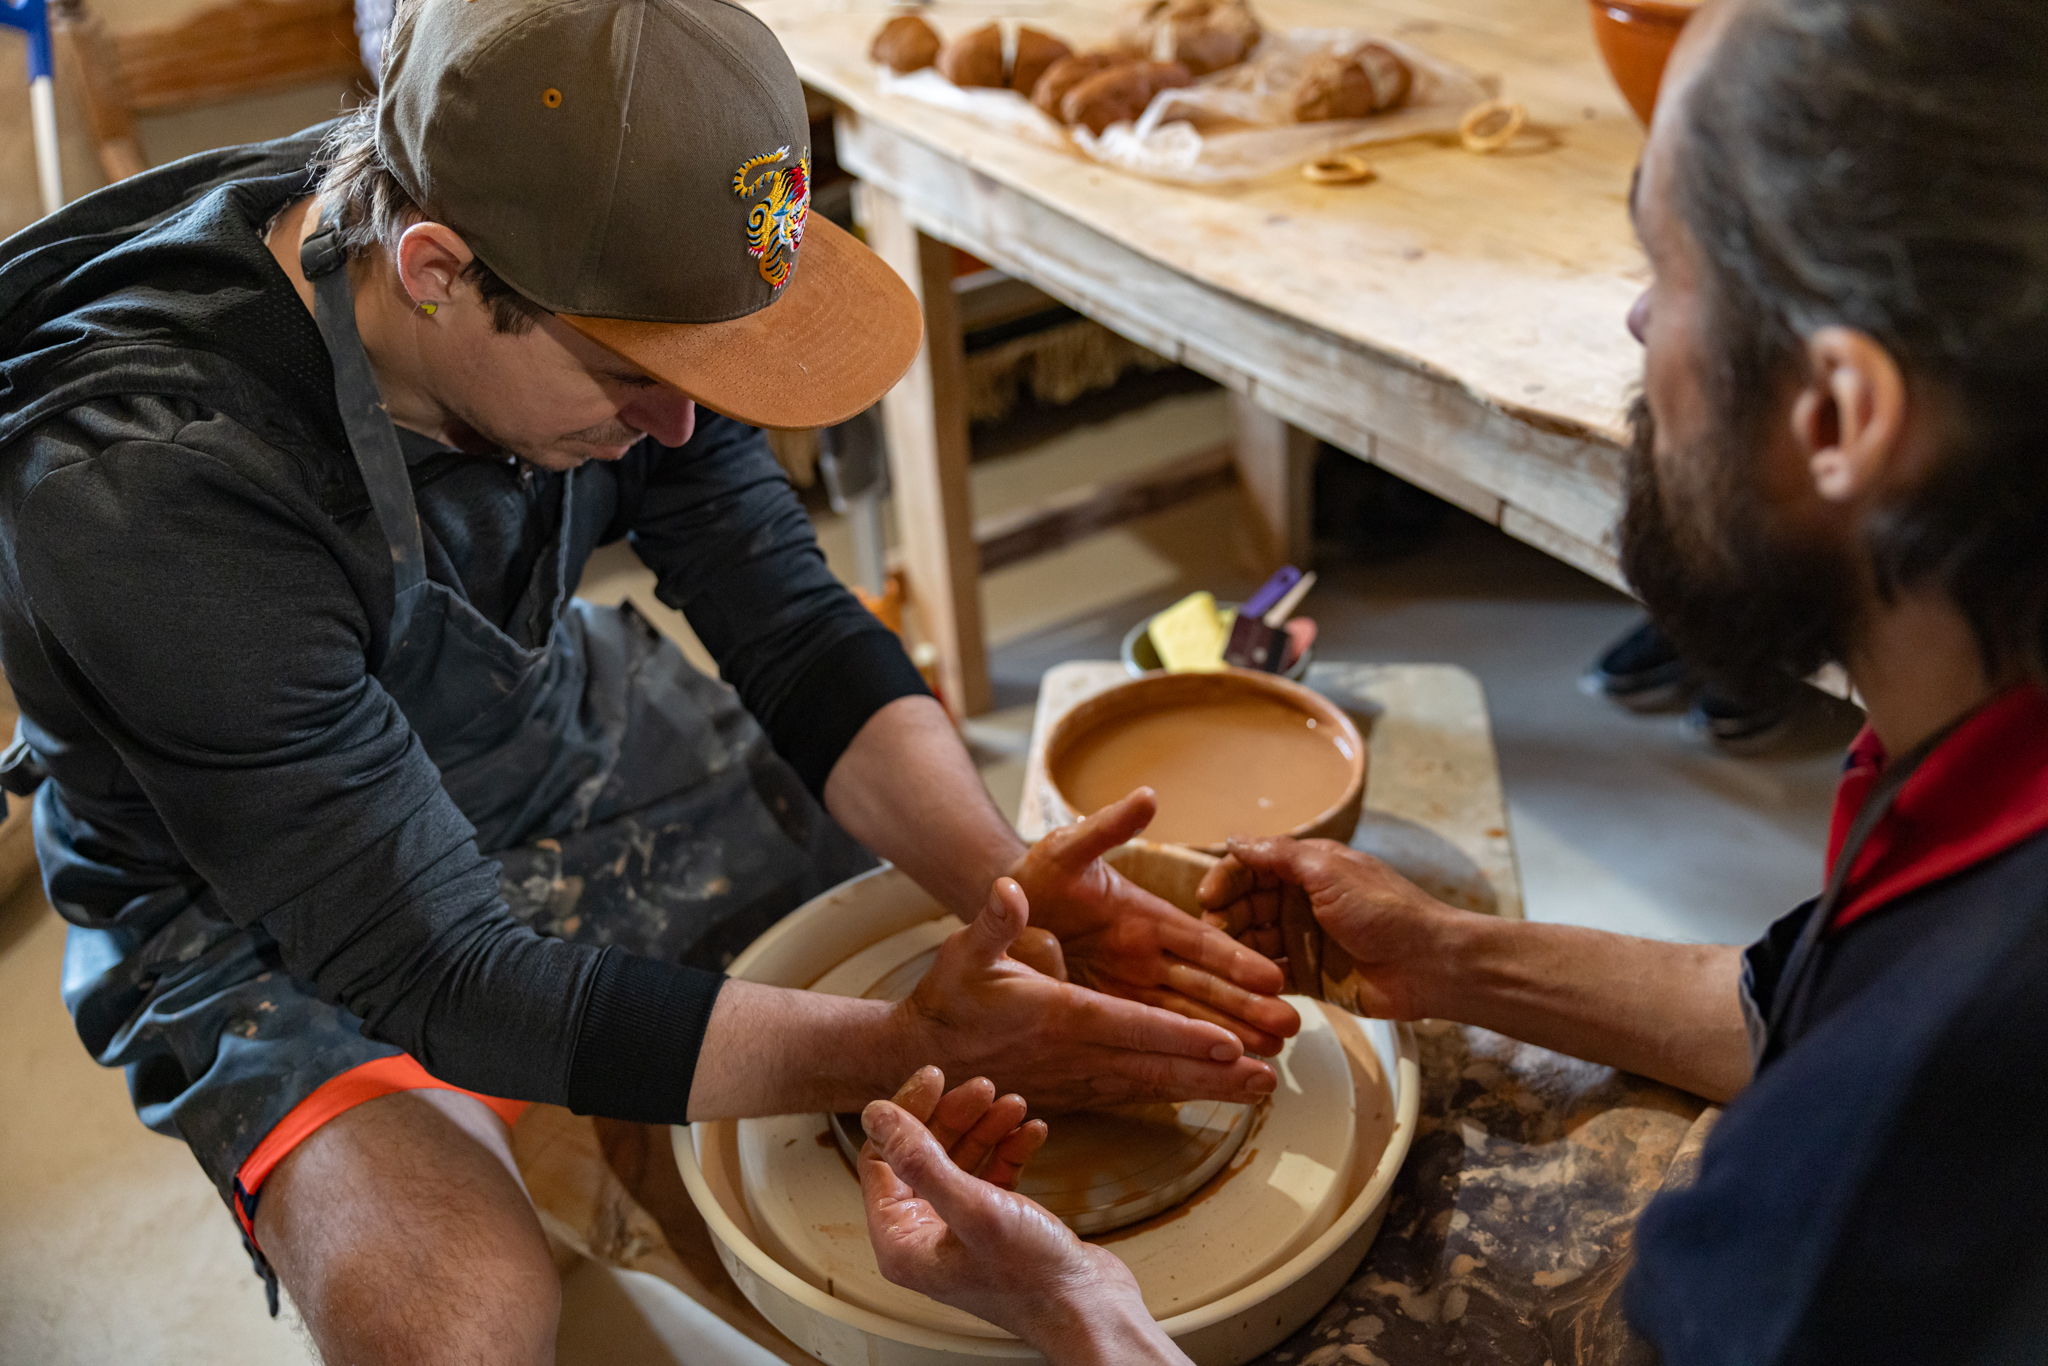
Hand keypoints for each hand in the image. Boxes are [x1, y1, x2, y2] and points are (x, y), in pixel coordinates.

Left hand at [860, 1071, 1188, 1364]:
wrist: (1092, 1310)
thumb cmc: (1033, 1279)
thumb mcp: (973, 1208)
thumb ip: (920, 1160)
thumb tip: (876, 1115)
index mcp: (902, 1240)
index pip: (883, 1158)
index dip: (907, 1113)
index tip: (937, 1078)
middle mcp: (925, 1236)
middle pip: (923, 1153)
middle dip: (955, 1116)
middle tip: (983, 1088)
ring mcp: (961, 1230)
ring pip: (960, 1159)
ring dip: (985, 1127)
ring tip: (1012, 1105)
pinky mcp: (997, 1225)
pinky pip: (992, 1174)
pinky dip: (1010, 1149)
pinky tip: (1031, 1133)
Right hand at [898, 878, 1277, 1111]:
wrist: (921, 1054)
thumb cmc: (948, 997)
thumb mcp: (966, 949)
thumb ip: (996, 921)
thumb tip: (1011, 889)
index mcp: (1058, 1014)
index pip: (1132, 1026)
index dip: (1181, 1036)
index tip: (1228, 1044)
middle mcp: (1075, 1052)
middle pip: (1157, 1066)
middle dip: (1214, 1074)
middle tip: (1269, 1079)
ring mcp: (1076, 1077)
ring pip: (1153, 1085)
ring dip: (1206, 1089)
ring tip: (1259, 1091)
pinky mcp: (1074, 1090)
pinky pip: (1134, 1094)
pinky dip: (1174, 1094)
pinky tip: (1208, 1095)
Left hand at [1008, 790, 1300, 1055]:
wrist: (1001, 911)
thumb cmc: (1036, 874)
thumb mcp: (1068, 848)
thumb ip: (1107, 828)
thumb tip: (1148, 796)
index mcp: (1146, 916)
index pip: (1200, 942)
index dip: (1236, 961)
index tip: (1273, 979)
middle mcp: (1149, 955)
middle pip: (1208, 986)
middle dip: (1249, 1008)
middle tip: (1292, 1031)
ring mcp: (1134, 988)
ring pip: (1190, 1018)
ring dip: (1231, 1036)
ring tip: (1273, 1058)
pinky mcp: (1112, 1013)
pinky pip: (1155, 1038)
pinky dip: (1189, 1053)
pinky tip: (1223, 1072)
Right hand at [1197, 836, 1461, 1019]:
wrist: (1429, 965)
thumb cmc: (1387, 911)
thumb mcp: (1329, 871)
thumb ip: (1279, 856)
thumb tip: (1234, 839)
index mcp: (1306, 868)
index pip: (1250, 867)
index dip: (1225, 880)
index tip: (1207, 898)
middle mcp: (1299, 901)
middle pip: (1245, 906)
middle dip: (1225, 919)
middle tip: (1212, 936)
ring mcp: (1302, 939)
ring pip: (1252, 942)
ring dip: (1236, 950)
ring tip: (1224, 965)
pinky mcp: (1307, 976)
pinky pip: (1269, 975)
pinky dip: (1254, 979)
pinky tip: (1242, 984)